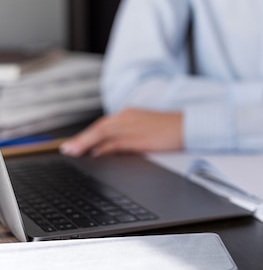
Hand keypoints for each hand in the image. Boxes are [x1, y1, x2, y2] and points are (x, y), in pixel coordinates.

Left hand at [60, 108, 182, 156]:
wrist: (190, 126)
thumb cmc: (172, 129)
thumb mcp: (147, 129)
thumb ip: (129, 136)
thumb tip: (110, 148)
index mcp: (131, 114)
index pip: (104, 124)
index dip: (87, 134)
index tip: (74, 143)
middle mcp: (129, 117)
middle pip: (100, 128)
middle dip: (82, 139)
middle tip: (66, 149)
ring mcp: (134, 126)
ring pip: (103, 133)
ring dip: (86, 143)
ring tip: (72, 152)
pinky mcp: (140, 137)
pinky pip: (117, 143)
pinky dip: (104, 148)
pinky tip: (96, 155)